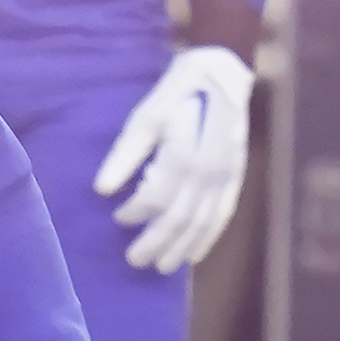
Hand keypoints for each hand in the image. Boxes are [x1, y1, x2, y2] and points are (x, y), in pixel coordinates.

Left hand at [94, 45, 253, 274]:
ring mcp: (229, 175)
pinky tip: (193, 255)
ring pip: (203, 221)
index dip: (137, 211)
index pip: (159, 195)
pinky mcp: (237, 177)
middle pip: (181, 215)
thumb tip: (101, 190)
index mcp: (186, 150)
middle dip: (157, 241)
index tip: (117, 217)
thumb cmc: (177, 91)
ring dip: (181, 246)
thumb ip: (125, 153)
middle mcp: (211, 168)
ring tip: (161, 267)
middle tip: (134, 260)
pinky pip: (223, 214)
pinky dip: (207, 237)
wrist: (224, 73)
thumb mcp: (146, 114)